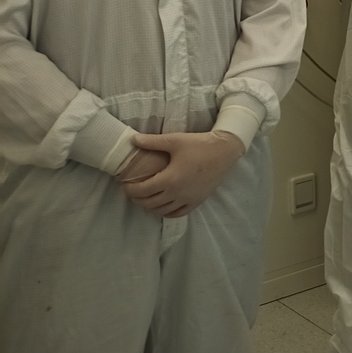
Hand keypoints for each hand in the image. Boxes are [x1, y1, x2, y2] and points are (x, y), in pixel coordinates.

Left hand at [120, 131, 244, 217]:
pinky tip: (163, 205)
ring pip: (161, 210)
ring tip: (146, 197)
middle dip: (137, 198)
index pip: (141, 191)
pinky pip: (177, 213)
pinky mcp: (197, 201)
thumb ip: (152, 141)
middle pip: (149, 203)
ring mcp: (188, 199)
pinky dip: (166, 212)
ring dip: (149, 206)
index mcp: (169, 179)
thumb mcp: (175, 140)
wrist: (226, 151)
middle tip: (133, 190)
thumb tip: (132, 140)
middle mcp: (177, 193)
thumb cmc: (200, 144)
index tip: (125, 183)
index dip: (130, 189)